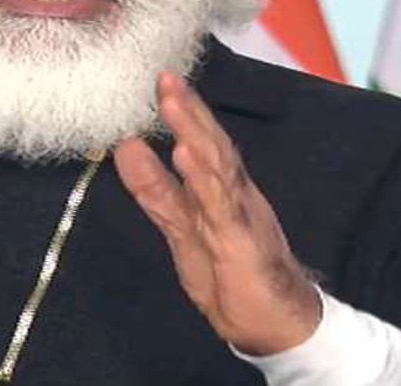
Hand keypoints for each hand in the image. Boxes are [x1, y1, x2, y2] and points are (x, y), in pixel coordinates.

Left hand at [114, 72, 320, 355]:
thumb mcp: (181, 228)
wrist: (275, 323)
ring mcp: (239, 215)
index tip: (160, 81)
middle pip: (211, 144)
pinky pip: (221, 205)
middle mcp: (233, 194)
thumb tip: (126, 148)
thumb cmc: (230, 275)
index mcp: (220, 189)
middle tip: (165, 77)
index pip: (201, 142)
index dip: (183, 111)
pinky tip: (187, 155)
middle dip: (189, 109)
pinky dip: (205, 179)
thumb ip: (156, 190)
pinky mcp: (242, 241)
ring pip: (218, 166)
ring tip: (173, 102)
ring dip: (194, 132)